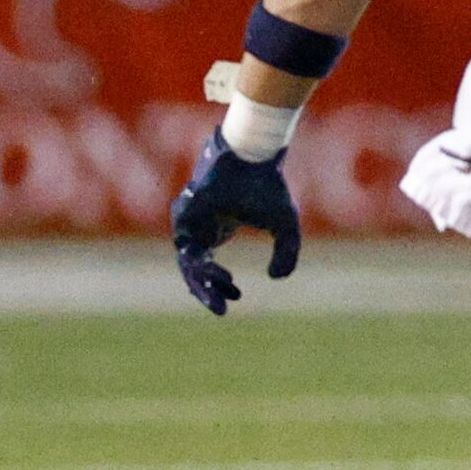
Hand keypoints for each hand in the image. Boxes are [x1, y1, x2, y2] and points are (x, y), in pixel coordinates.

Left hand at [169, 130, 300, 314]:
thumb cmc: (268, 187)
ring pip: (187, 261)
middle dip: (207, 292)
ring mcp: (188, 220)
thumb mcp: (286, 226)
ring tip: (227, 286)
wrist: (253, 160)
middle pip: (193, 270)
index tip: (236, 299)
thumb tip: (276, 279)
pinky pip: (186, 246)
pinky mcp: (184, 214)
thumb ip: (286, 253)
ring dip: (206, 279)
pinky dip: (200, 262)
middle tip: (222, 310)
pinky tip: (217, 269)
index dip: (219, 285)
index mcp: (217, 227)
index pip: (207, 266)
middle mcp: (199, 226)